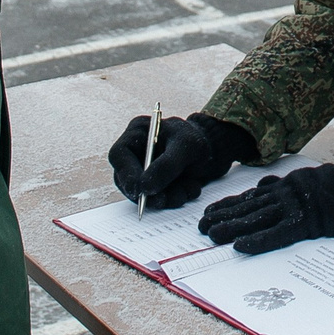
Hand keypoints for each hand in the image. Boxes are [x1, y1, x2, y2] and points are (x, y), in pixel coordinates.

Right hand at [109, 112, 254, 211]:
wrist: (214, 150)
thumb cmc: (196, 139)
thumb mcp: (186, 146)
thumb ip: (166, 165)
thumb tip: (144, 187)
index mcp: (138, 134)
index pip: (119, 154)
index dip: (126, 174)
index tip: (140, 189)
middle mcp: (136, 153)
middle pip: (126, 179)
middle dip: (146, 193)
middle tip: (163, 200)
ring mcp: (144, 171)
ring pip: (142, 194)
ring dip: (165, 198)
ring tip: (188, 190)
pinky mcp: (155, 186)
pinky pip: (157, 200)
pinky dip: (175, 198)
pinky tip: (191, 188)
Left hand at [199, 158, 333, 255]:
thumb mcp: (315, 181)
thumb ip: (291, 185)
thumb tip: (267, 186)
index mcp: (289, 184)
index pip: (252, 195)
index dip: (229, 204)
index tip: (210, 211)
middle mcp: (287, 192)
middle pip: (248, 206)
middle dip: (223, 216)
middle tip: (201, 226)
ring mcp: (295, 205)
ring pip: (256, 218)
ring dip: (232, 227)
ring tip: (212, 236)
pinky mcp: (306, 222)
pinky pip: (277, 233)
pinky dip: (257, 240)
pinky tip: (240, 247)